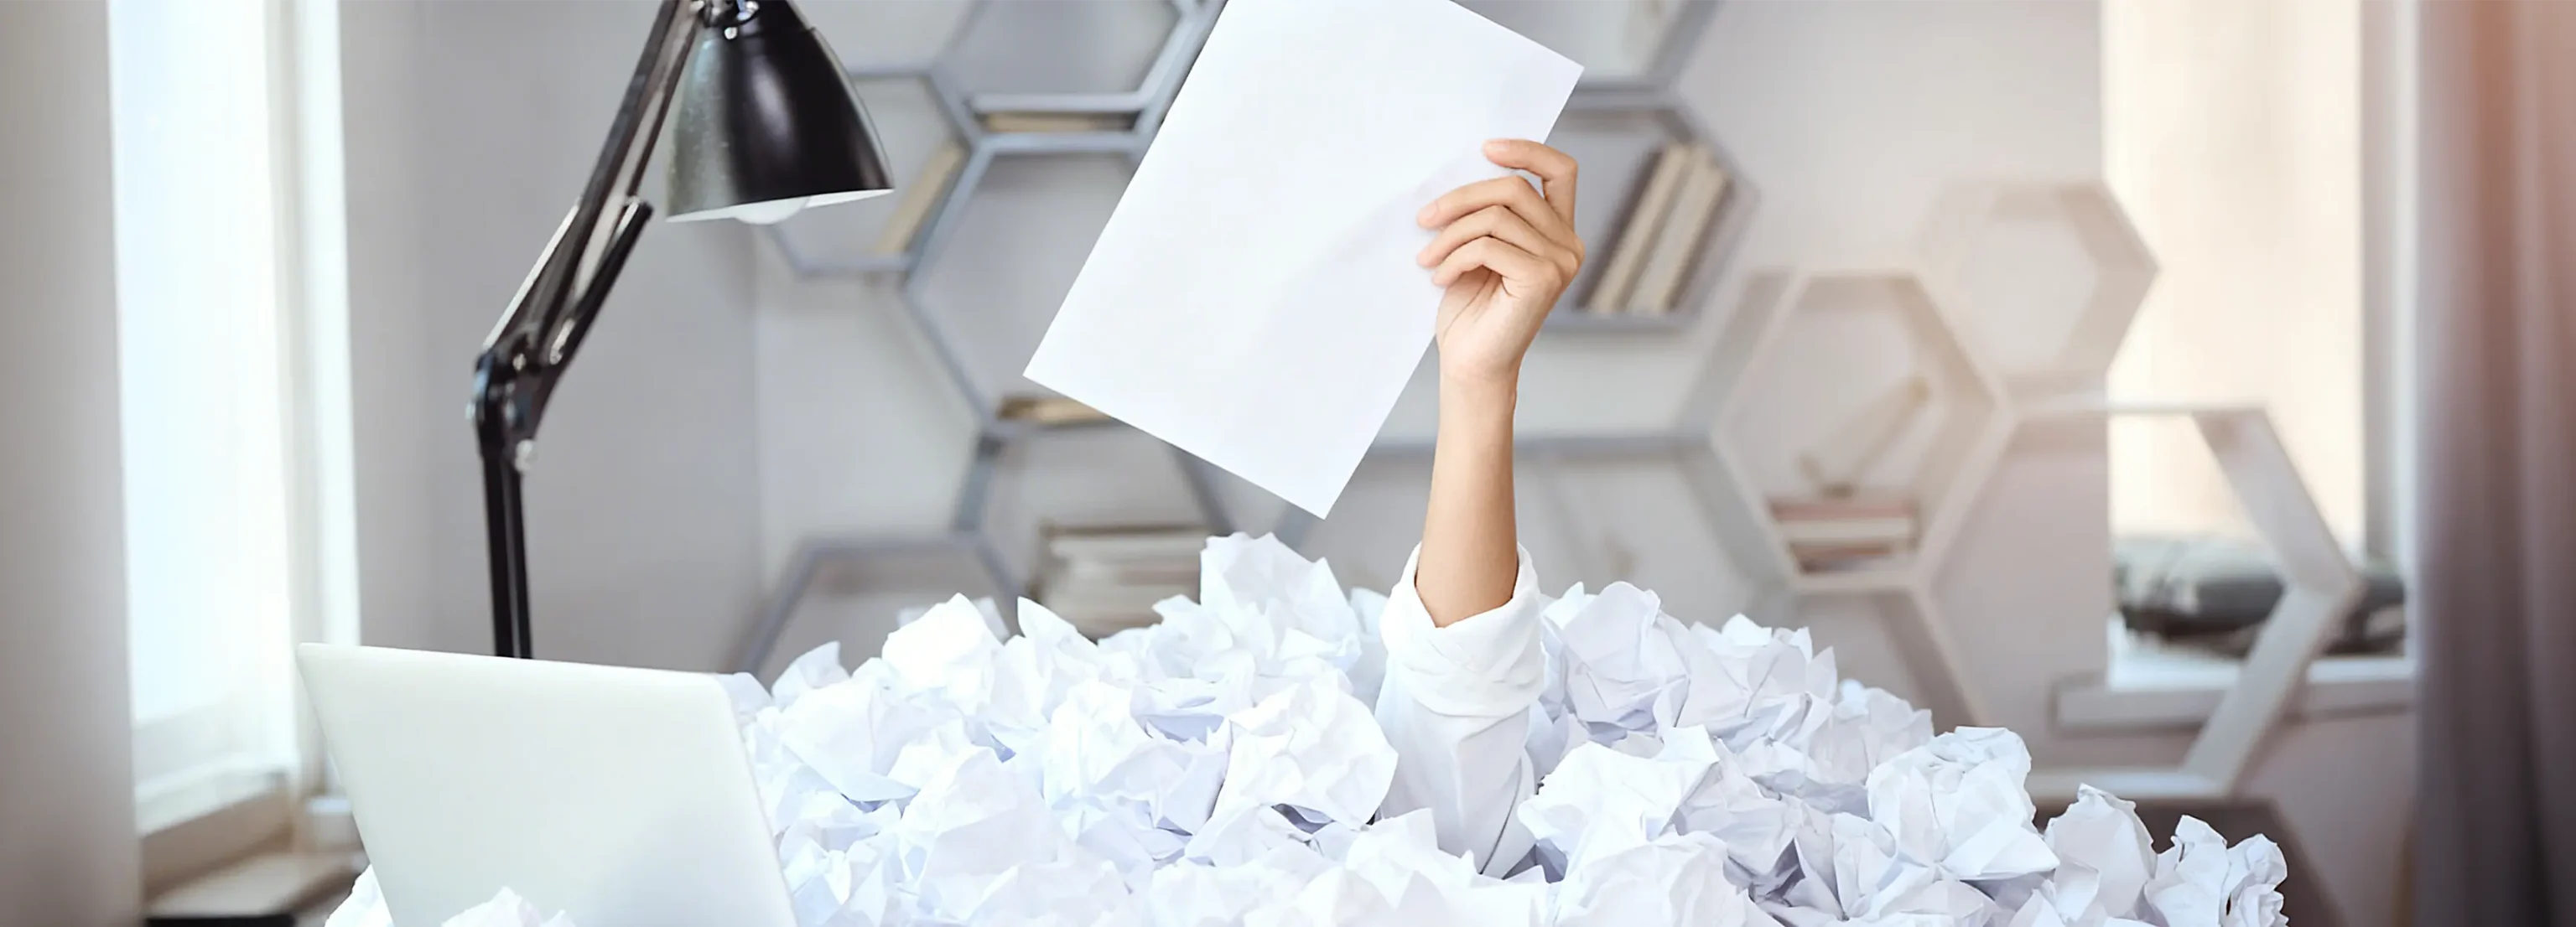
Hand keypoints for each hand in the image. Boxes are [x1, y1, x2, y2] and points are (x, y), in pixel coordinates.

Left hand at [1417, 139, 1583, 393]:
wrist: (1471, 364)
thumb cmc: (1470, 310)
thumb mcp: (1477, 248)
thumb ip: (1486, 212)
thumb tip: (1462, 170)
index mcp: (1557, 232)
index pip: (1560, 170)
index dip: (1527, 150)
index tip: (1485, 149)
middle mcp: (1568, 244)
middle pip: (1514, 188)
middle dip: (1461, 198)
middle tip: (1424, 219)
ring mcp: (1560, 262)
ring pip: (1495, 216)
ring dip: (1450, 233)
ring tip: (1428, 257)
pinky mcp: (1542, 279)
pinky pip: (1488, 245)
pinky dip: (1454, 257)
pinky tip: (1440, 277)